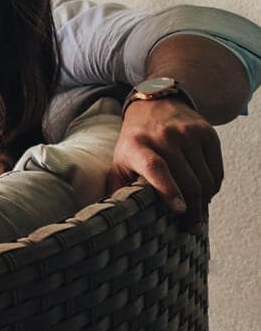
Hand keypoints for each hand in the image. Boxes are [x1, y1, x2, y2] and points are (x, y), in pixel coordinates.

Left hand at [109, 98, 222, 212]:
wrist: (154, 105)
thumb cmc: (135, 142)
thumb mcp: (120, 161)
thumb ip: (117, 187)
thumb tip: (113, 217)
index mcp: (137, 145)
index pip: (155, 167)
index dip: (168, 190)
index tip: (179, 210)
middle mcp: (163, 136)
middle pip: (187, 180)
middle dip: (192, 209)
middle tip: (190, 225)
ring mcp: (187, 133)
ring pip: (205, 178)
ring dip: (204, 200)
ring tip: (198, 209)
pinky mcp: (207, 132)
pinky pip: (217, 170)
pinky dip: (213, 186)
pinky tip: (205, 192)